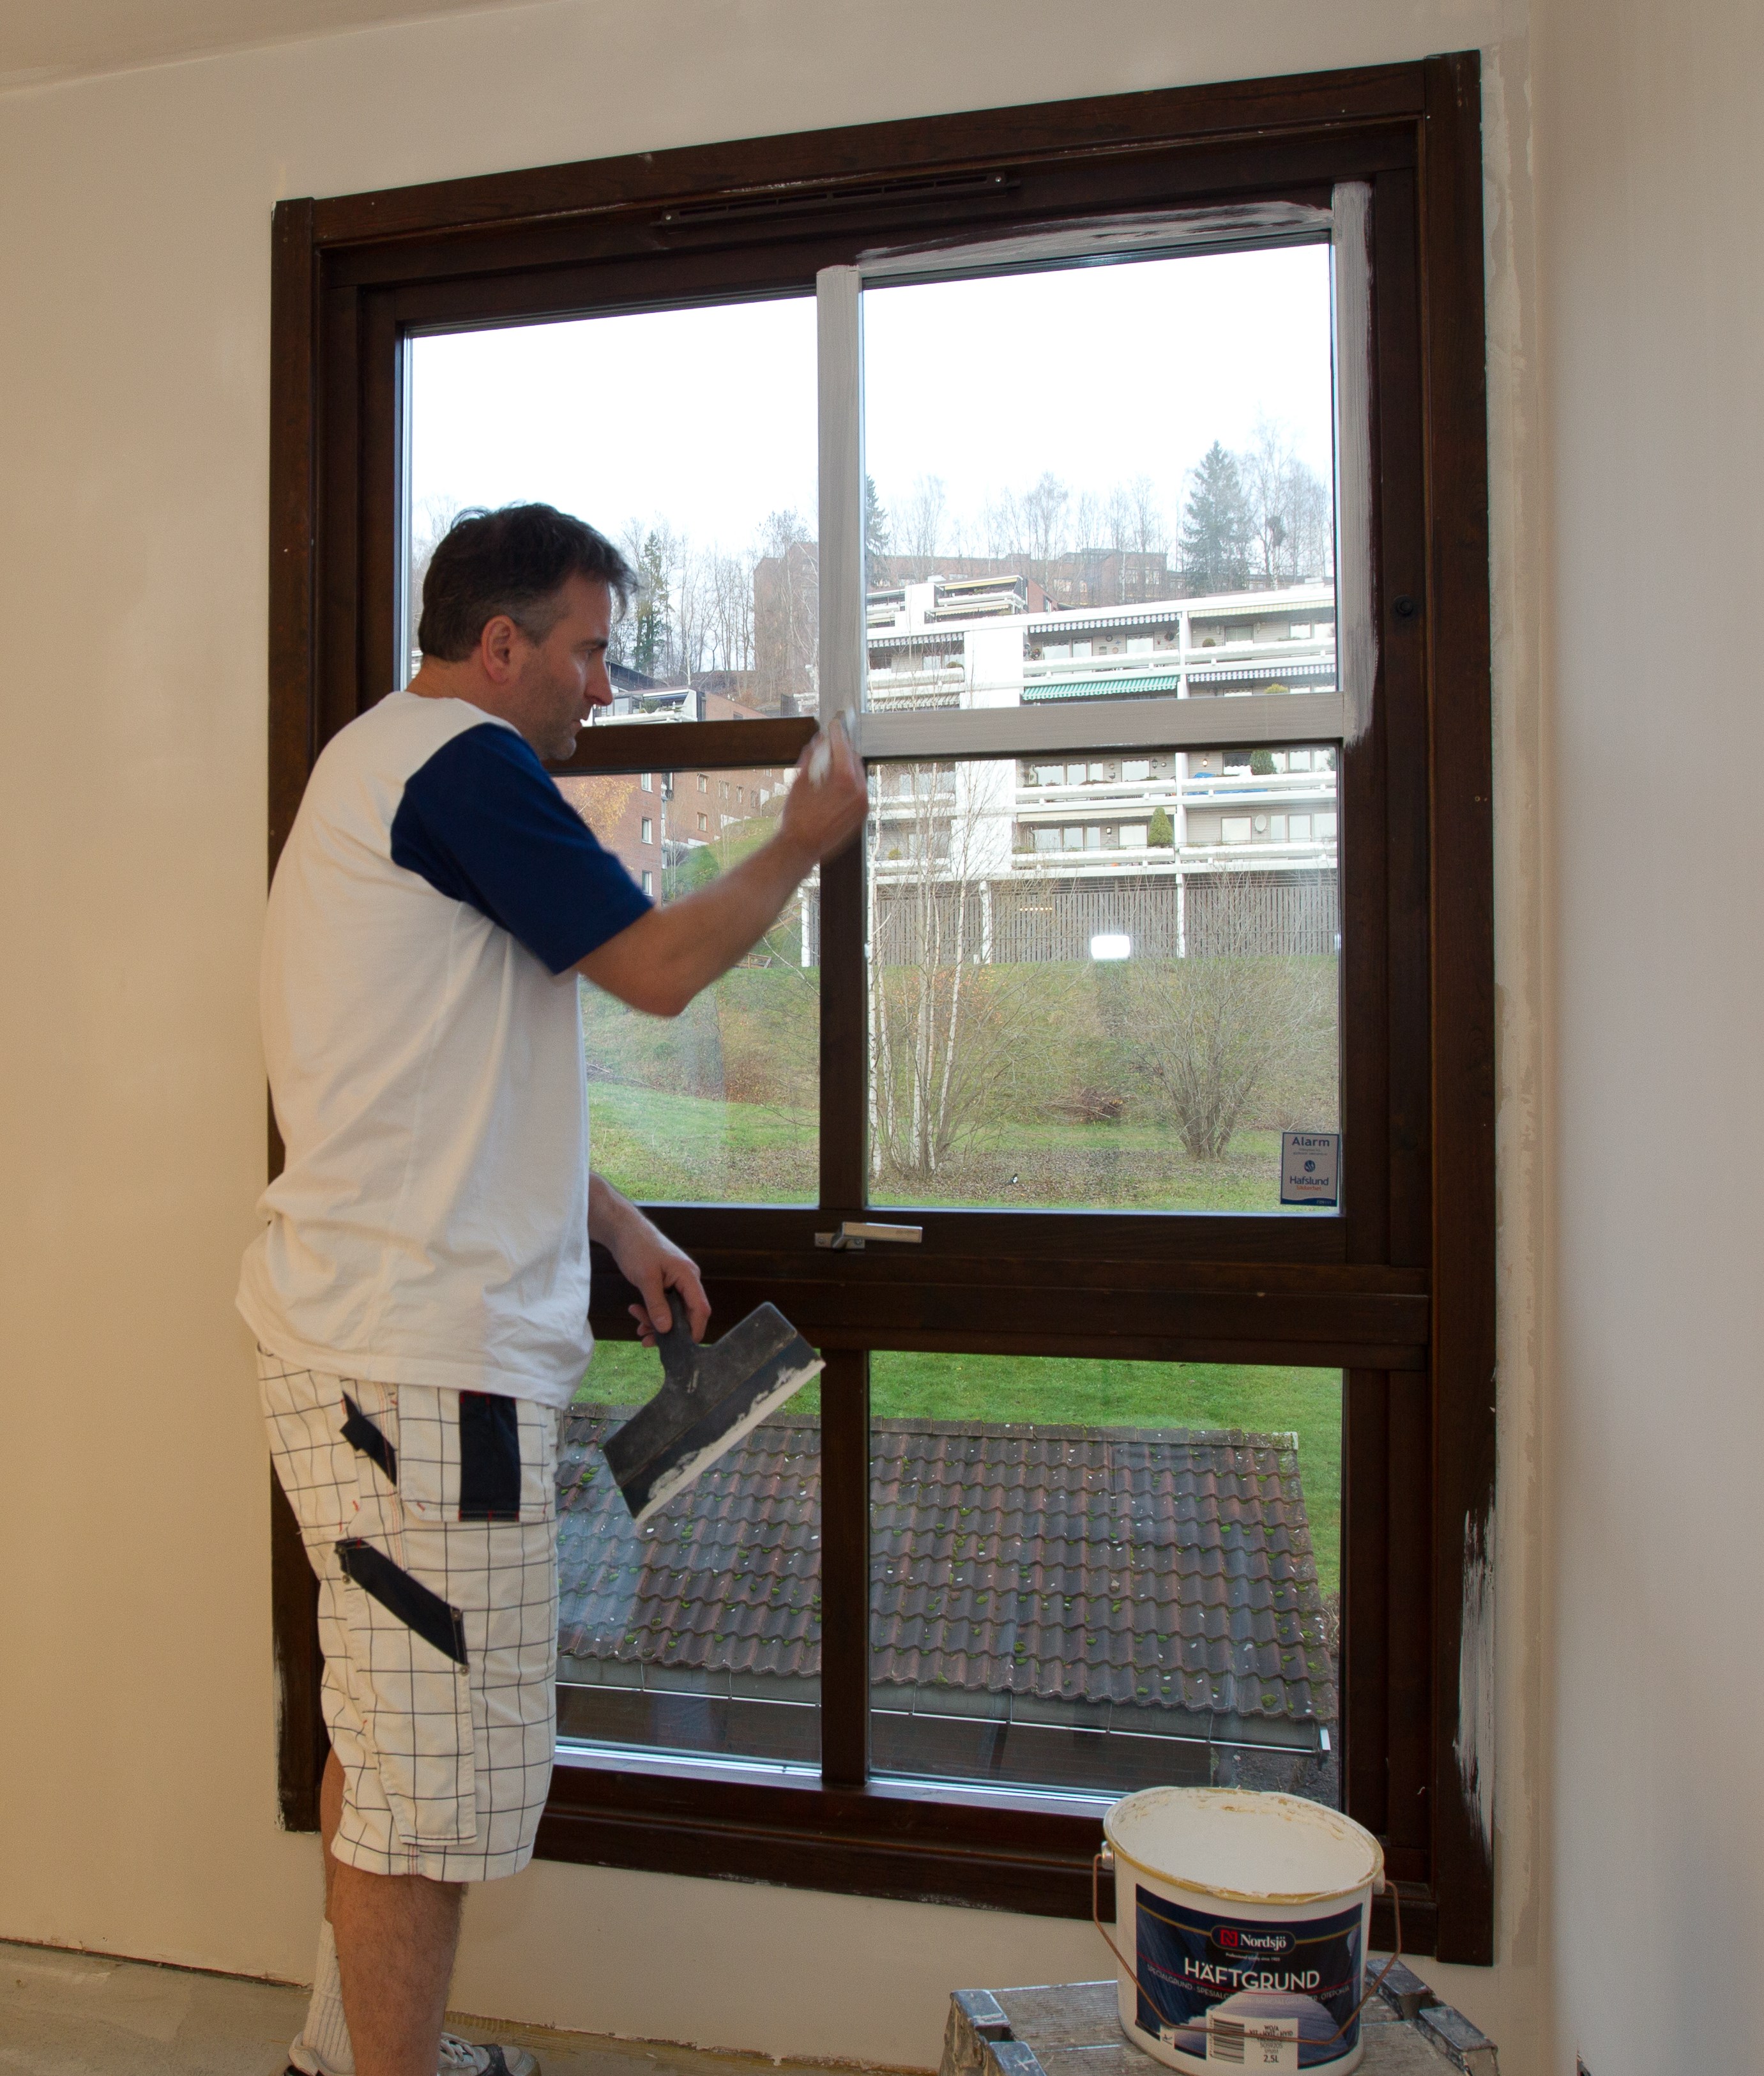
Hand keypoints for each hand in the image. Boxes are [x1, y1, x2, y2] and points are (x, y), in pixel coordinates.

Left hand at [590, 1176, 711, 1343]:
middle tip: (647, 1339)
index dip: (694, 1330)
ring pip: (673, 1312)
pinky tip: (638, 1316)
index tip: (682, 1348)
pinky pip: (664, 1305)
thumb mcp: (646, 1278)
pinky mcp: (665, 1284)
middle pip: (686, 1314)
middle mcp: (686, 1280)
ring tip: (638, 1328)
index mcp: (688, 1276)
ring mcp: (676, 1282)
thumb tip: (666, 1329)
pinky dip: (652, 1314)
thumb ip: (657, 1304)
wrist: (623, 1230)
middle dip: (668, 1330)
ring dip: (657, 1323)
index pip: (700, 1309)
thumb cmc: (637, 1247)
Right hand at [779, 715, 868, 868]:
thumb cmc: (798, 818)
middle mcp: (859, 792)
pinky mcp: (861, 814)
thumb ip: (812, 757)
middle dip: (842, 750)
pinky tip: (834, 782)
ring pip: (857, 775)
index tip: (833, 725)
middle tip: (829, 743)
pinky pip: (858, 790)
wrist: (802, 848)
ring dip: (845, 765)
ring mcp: (862, 805)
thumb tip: (818, 741)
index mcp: (846, 781)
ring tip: (829, 764)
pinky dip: (848, 782)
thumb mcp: (800, 782)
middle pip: (853, 760)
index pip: (844, 748)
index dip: (837, 734)